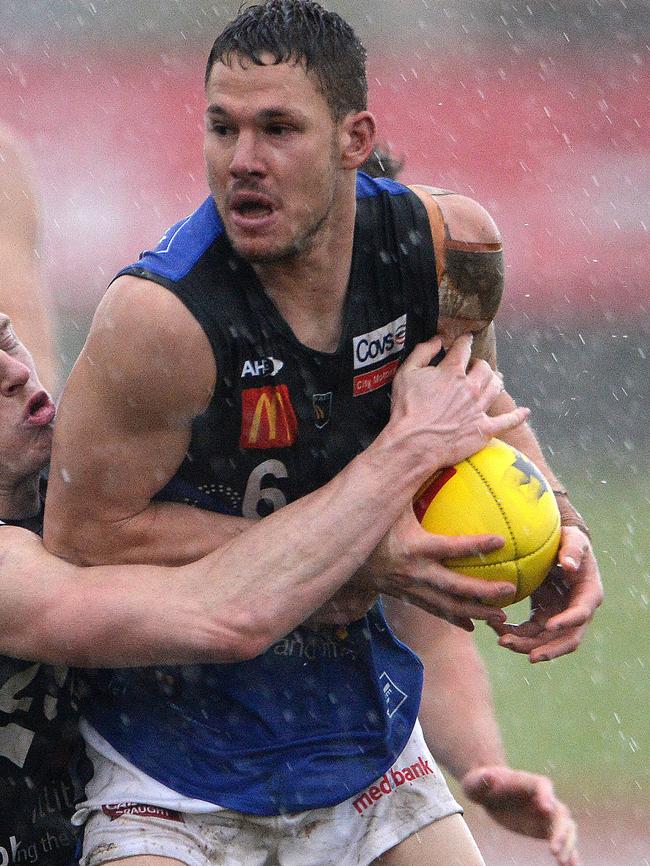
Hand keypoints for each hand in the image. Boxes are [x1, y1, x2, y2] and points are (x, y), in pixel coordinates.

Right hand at [305, 505, 516, 627]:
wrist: (340, 554)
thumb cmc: (369, 523)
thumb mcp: (389, 502)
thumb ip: (412, 486)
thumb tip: (438, 460)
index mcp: (413, 547)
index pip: (450, 547)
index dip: (476, 545)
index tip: (501, 541)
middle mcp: (413, 572)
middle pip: (454, 587)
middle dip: (483, 591)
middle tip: (509, 589)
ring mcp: (410, 588)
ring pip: (447, 606)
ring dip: (475, 612)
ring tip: (501, 616)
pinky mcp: (406, 596)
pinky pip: (434, 611)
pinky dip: (454, 618)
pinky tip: (472, 625)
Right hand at [388, 334, 529, 479]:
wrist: (414, 443)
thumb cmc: (407, 409)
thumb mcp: (406, 373)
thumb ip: (422, 352)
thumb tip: (437, 340)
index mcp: (452, 371)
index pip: (463, 348)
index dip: (465, 341)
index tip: (466, 339)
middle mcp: (470, 387)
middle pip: (484, 368)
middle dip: (480, 364)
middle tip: (474, 367)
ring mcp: (479, 408)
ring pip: (496, 388)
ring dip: (495, 381)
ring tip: (493, 381)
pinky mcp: (484, 429)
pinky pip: (508, 421)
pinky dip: (518, 416)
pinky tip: (525, 412)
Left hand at [461, 765, 579, 865]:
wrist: (489, 791)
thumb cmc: (482, 783)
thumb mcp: (477, 781)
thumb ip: (483, 780)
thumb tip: (489, 776)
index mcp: (528, 781)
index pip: (543, 786)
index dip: (546, 795)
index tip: (545, 808)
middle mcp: (542, 797)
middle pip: (559, 811)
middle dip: (560, 830)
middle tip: (553, 850)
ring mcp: (546, 814)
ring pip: (566, 827)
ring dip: (568, 844)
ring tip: (563, 862)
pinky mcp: (544, 828)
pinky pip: (562, 840)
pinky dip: (569, 851)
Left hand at [491, 527, 602, 661]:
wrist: (557, 548)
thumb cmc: (568, 541)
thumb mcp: (573, 539)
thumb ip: (572, 549)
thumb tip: (569, 565)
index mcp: (588, 595)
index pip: (580, 614)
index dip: (566, 622)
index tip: (548, 625)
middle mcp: (576, 612)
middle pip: (566, 640)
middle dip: (548, 649)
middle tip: (529, 656)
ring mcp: (559, 618)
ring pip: (545, 642)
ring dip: (525, 645)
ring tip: (502, 641)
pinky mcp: (543, 618)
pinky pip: (529, 633)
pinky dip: (514, 633)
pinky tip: (496, 628)